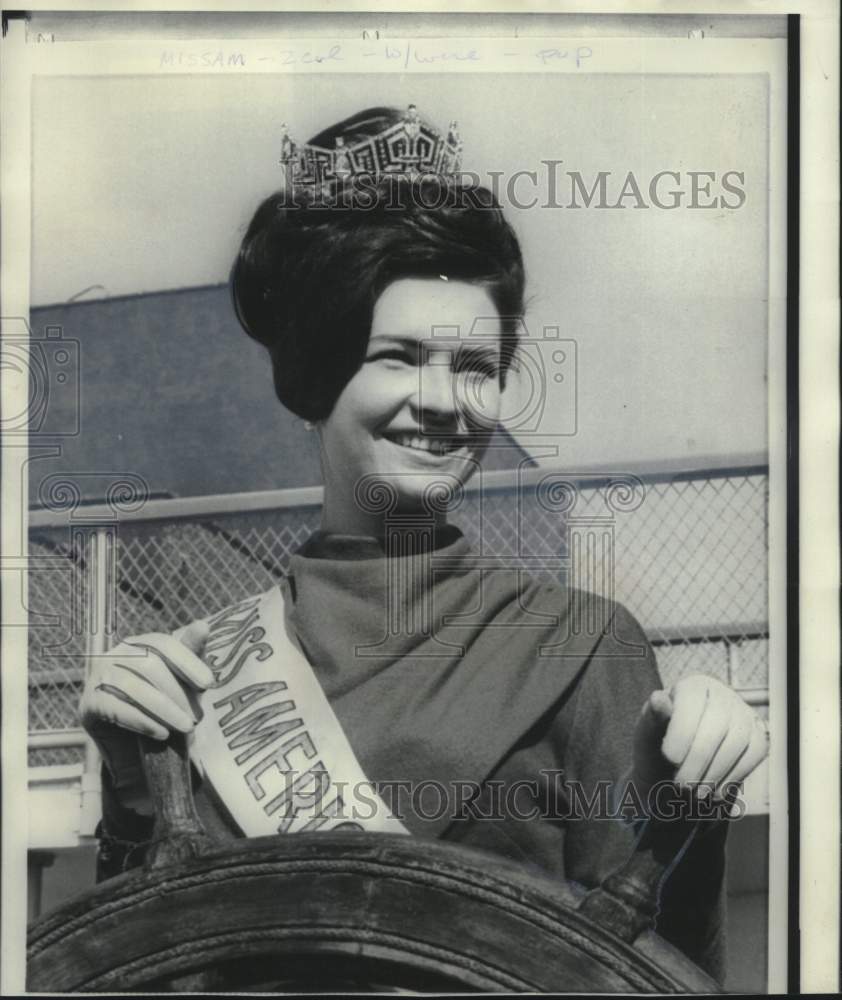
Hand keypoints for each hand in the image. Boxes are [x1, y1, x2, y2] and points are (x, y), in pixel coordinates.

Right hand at [79, 621, 212, 795]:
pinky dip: (142, 721)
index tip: (209, 684)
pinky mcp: (88, 704)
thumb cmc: (166, 706)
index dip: (186, 661)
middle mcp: (115, 655)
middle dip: (177, 692)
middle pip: (148, 665)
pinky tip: (162, 733)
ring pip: (132, 686)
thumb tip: (203, 625)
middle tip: (197, 717)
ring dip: (164, 708)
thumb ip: (191, 653)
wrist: (137, 748)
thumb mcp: (184, 681)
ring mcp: (98, 678)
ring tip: (185, 726)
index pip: (162, 644)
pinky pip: (115, 708)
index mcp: (139, 644)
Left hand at [632, 673, 768, 800]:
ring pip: (738, 741)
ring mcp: (744, 715)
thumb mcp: (647, 731)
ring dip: (715, 772)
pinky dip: (733, 777)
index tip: (670, 758)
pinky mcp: (758, 737)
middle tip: (681, 784)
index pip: (693, 701)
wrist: (677, 765)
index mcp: (693, 685)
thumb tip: (658, 700)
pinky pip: (754, 754)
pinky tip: (713, 792)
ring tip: (694, 792)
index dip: (683, 730)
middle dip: (698, 759)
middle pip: (718, 724)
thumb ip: (652, 717)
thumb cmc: (658, 743)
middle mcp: (723, 694)